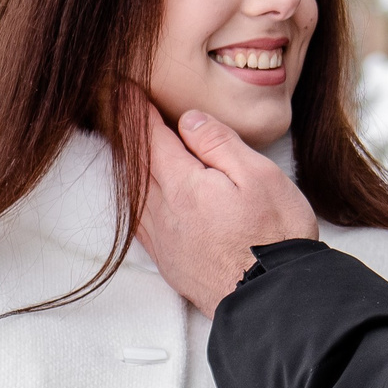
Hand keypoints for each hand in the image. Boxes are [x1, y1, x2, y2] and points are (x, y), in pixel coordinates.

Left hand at [135, 106, 318, 315]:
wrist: (273, 300)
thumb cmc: (275, 236)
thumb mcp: (259, 176)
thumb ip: (219, 145)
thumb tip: (188, 120)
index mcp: (184, 185)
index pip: (150, 137)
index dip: (134, 109)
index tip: (122, 87)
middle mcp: (164, 212)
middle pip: (134, 162)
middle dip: (122, 130)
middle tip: (112, 104)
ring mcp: (164, 239)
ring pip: (133, 192)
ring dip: (125, 163)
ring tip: (121, 142)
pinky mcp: (170, 261)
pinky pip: (139, 220)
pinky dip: (133, 196)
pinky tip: (137, 194)